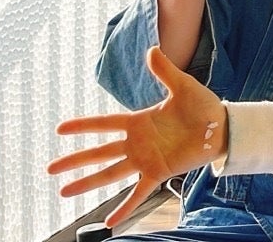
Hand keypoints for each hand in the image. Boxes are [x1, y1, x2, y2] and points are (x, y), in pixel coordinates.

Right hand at [48, 46, 225, 226]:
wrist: (222, 126)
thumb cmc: (203, 106)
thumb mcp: (183, 86)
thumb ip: (165, 71)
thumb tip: (151, 49)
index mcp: (139, 121)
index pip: (104, 123)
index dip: (83, 126)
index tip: (59, 129)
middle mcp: (137, 142)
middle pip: (99, 152)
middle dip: (74, 160)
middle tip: (50, 168)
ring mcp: (146, 159)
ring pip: (111, 173)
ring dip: (88, 183)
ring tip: (64, 192)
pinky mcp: (159, 172)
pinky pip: (138, 193)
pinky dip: (124, 208)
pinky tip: (109, 224)